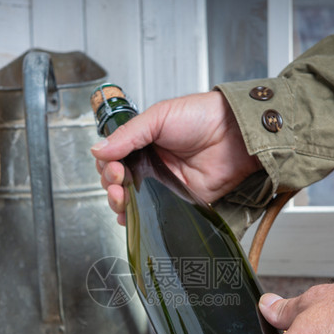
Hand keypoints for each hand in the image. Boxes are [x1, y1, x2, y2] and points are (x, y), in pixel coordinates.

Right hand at [91, 91, 260, 224]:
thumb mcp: (158, 116)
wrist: (235, 133)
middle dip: (110, 183)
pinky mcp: (179, 199)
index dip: (106, 165)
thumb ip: (128, 135)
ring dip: (119, 202)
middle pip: (118, 181)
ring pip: (132, 199)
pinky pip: (154, 212)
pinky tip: (130, 216)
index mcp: (144, 141)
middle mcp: (152, 163)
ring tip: (120, 197)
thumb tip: (98, 150)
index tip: (110, 166)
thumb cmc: (202, 116)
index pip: (114, 158)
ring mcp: (164, 183)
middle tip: (116, 178)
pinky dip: (138, 218)